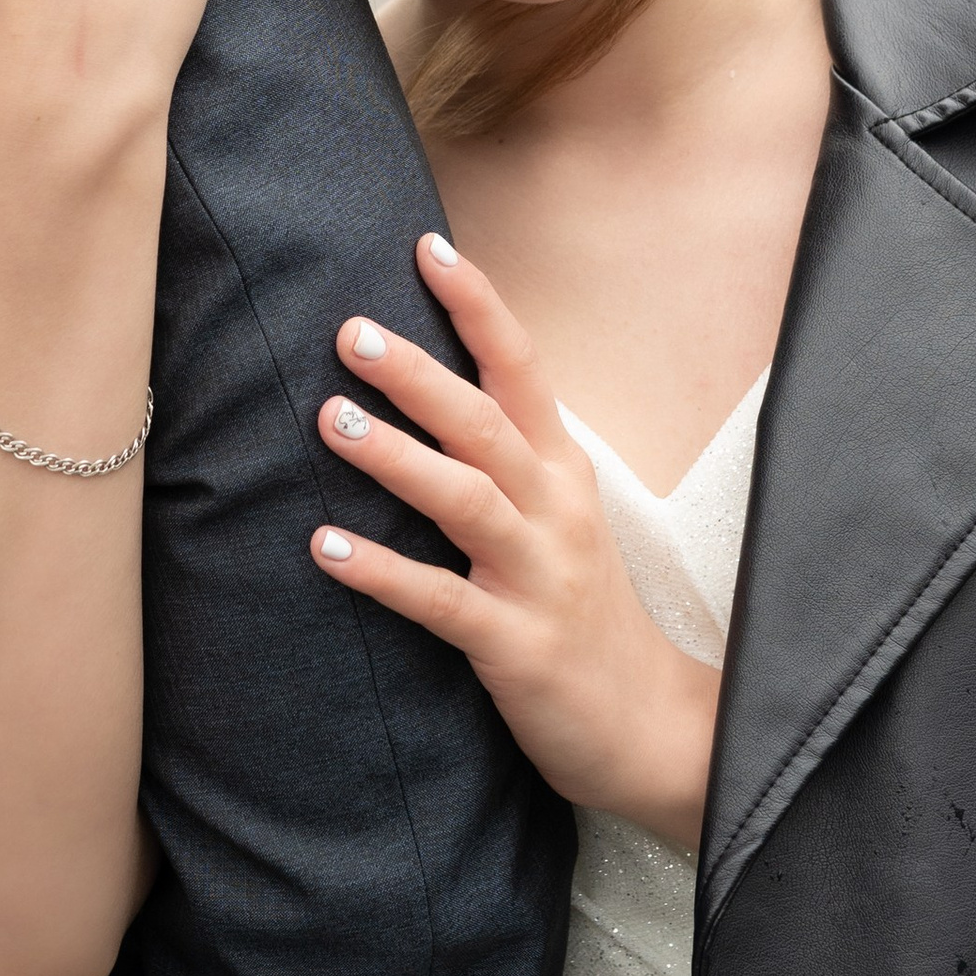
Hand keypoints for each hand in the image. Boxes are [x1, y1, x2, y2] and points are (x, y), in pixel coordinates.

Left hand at [311, 237, 720, 853]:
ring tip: (330, 418)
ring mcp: (539, 576)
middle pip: (485, 423)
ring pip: (465, 499)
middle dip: (419, 374)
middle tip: (351, 331)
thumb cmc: (584, 611)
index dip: (476, 307)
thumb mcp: (557, 518)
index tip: (426, 248)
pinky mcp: (515, 644)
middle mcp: (556, 511)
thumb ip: (502, 459)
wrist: (649, 726)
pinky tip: (326, 549)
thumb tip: (423, 391)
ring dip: (395, 455)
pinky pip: (441, 601)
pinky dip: (382, 572)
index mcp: (563, 470)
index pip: (522, 368)